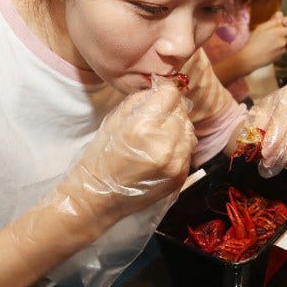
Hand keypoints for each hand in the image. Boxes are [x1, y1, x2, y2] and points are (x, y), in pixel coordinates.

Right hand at [9, 80, 194, 266]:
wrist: (97, 198)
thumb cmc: (101, 156)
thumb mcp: (113, 120)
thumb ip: (139, 100)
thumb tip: (159, 88)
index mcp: (143, 127)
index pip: (170, 95)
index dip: (165, 90)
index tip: (160, 92)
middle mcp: (164, 144)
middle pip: (181, 112)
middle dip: (170, 109)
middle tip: (157, 116)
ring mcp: (175, 163)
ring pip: (189, 131)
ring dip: (178, 128)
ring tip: (160, 134)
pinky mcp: (180, 177)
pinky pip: (188, 151)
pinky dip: (179, 146)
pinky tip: (162, 151)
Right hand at [243, 12, 286, 65]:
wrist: (250, 58)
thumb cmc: (254, 42)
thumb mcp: (262, 28)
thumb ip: (273, 22)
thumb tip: (281, 16)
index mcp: (279, 32)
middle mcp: (283, 41)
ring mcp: (282, 49)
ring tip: (278, 41)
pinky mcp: (280, 56)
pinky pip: (284, 49)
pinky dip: (281, 47)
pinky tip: (271, 48)